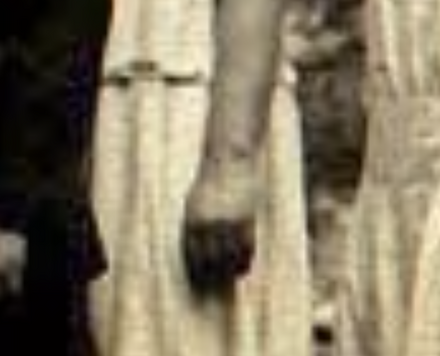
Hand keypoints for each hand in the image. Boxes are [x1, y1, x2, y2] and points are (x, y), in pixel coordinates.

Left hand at [182, 159, 259, 293]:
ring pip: (231, 256)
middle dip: (214, 273)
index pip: (193, 254)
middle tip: (217, 282)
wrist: (229, 158)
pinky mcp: (246, 218)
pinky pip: (247, 247)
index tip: (201, 278)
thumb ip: (195, 224)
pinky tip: (244, 263)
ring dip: (232, 269)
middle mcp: (209, 223)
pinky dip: (245, 258)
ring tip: (232, 274)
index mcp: (192, 219)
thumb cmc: (210, 180)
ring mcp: (229, 222)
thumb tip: (194, 249)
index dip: (198, 269)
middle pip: (211, 259)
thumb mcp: (196, 202)